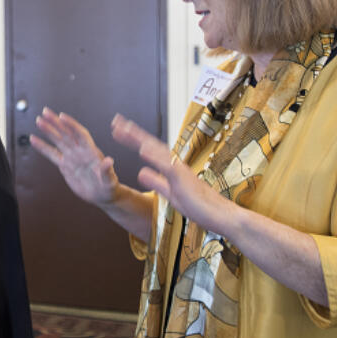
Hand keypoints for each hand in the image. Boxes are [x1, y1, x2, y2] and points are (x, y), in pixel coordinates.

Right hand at [30, 108, 119, 204]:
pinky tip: (33, 139)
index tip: (62, 117)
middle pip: (66, 134)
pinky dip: (42, 147)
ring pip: (58, 141)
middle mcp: (80, 152)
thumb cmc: (108, 187)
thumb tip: (108, 161)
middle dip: (56, 123)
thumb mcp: (109, 181)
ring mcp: (71, 157)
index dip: (72, 125)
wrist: (101, 195)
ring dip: (48, 131)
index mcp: (91, 152)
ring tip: (39, 121)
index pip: (80, 135)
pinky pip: (52, 154)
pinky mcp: (64, 165)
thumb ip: (106, 171)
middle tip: (45, 112)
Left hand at [110, 113, 229, 233]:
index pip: (149, 150)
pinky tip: (142, 149)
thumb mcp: (170, 194)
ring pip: (156, 150)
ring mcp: (179, 170)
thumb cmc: (200, 207)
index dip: (133, 139)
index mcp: (171, 168)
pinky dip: (154, 156)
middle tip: (115, 121)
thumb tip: (140, 172)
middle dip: (132, 133)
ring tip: (123, 128)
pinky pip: (167, 166)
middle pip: (150, 145)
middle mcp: (175, 164)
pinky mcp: (183, 179)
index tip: (119, 131)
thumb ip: (156, 182)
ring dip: (139, 139)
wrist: (221, 216)